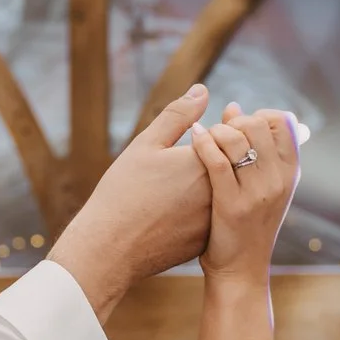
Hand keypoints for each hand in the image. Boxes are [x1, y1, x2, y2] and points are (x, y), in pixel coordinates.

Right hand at [49, 83, 214, 313]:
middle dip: (214, 156)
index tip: (191, 138)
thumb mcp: (146, 145)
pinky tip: (176, 212)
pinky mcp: (208, 240)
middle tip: (180, 167)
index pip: (225, 134)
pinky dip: (201, 211)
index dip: (210, 130)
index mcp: (205, 160)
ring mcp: (215, 218)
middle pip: (229, 163)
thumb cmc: (123, 193)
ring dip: (210, 184)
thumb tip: (202, 90)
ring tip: (176, 189)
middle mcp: (219, 189)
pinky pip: (212, 217)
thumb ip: (178, 114)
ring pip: (222, 191)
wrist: (111, 249)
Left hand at [188, 103, 302, 284]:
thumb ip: (253, 146)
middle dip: (234, 122)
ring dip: (215, 131)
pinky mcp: (232, 205)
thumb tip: (234, 106)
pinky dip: (202, 143)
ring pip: (236, 138)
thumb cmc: (246, 224)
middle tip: (219, 134)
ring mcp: (258, 193)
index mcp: (290, 172)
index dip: (258, 114)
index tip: (240, 126)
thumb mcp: (262, 185)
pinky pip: (216, 160)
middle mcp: (279, 180)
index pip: (282, 121)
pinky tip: (193, 138)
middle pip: (258, 124)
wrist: (241, 271)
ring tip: (203, 137)